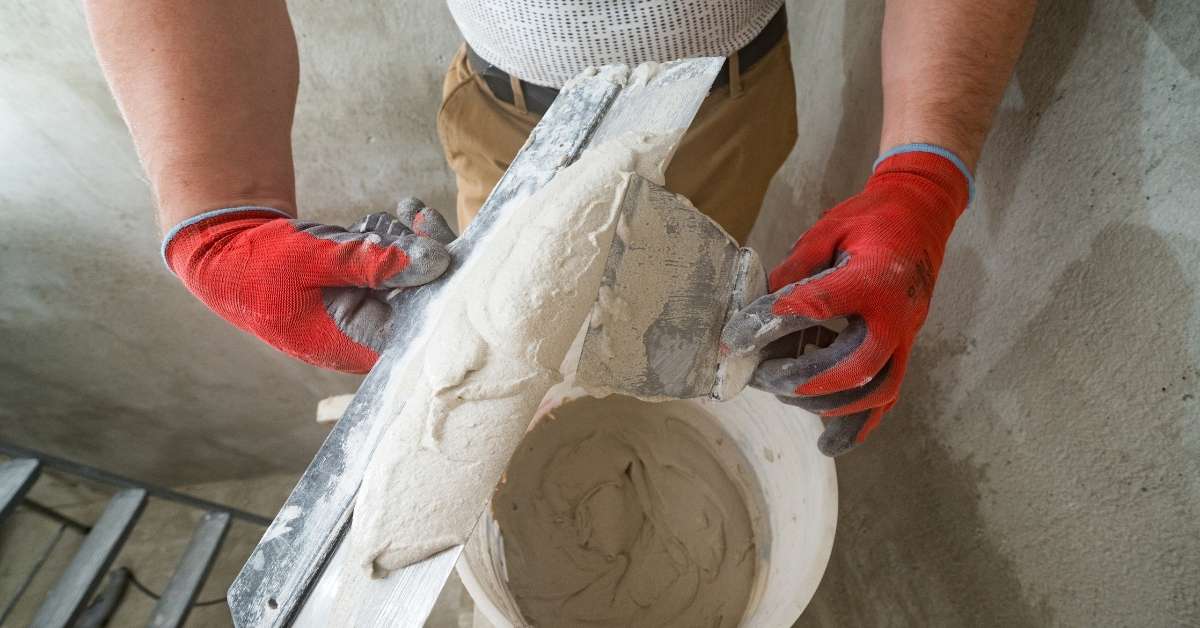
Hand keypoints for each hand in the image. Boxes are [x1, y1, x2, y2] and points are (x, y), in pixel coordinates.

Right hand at [164, 198, 454, 372]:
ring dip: (408, 241)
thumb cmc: (256, 266)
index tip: (448, 247)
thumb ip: (373, 262)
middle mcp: (368, 334)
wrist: (221, 251)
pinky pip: (397, 265)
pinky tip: (391, 216)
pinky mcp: (365, 288)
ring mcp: (367, 310)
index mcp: (355, 345)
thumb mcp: (313, 259)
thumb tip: (437, 261)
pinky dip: (395, 238)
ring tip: (395, 215)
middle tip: (424, 216)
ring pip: (413, 276)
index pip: (420, 326)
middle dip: (428, 254)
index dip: (442, 289)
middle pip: (424, 300)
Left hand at [723, 148, 970, 455]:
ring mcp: (905, 337)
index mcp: (873, 277)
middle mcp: (895, 315)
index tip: (735, 339)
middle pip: (854, 367)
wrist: (921, 215)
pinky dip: (856, 426)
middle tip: (763, 376)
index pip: (817, 306)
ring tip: (783, 394)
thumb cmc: (869, 221)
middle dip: (803, 380)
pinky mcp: (904, 350)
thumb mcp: (826, 232)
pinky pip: (886, 399)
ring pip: (873, 391)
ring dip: (825, 403)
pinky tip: (826, 443)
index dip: (772, 323)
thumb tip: (754, 310)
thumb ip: (793, 271)